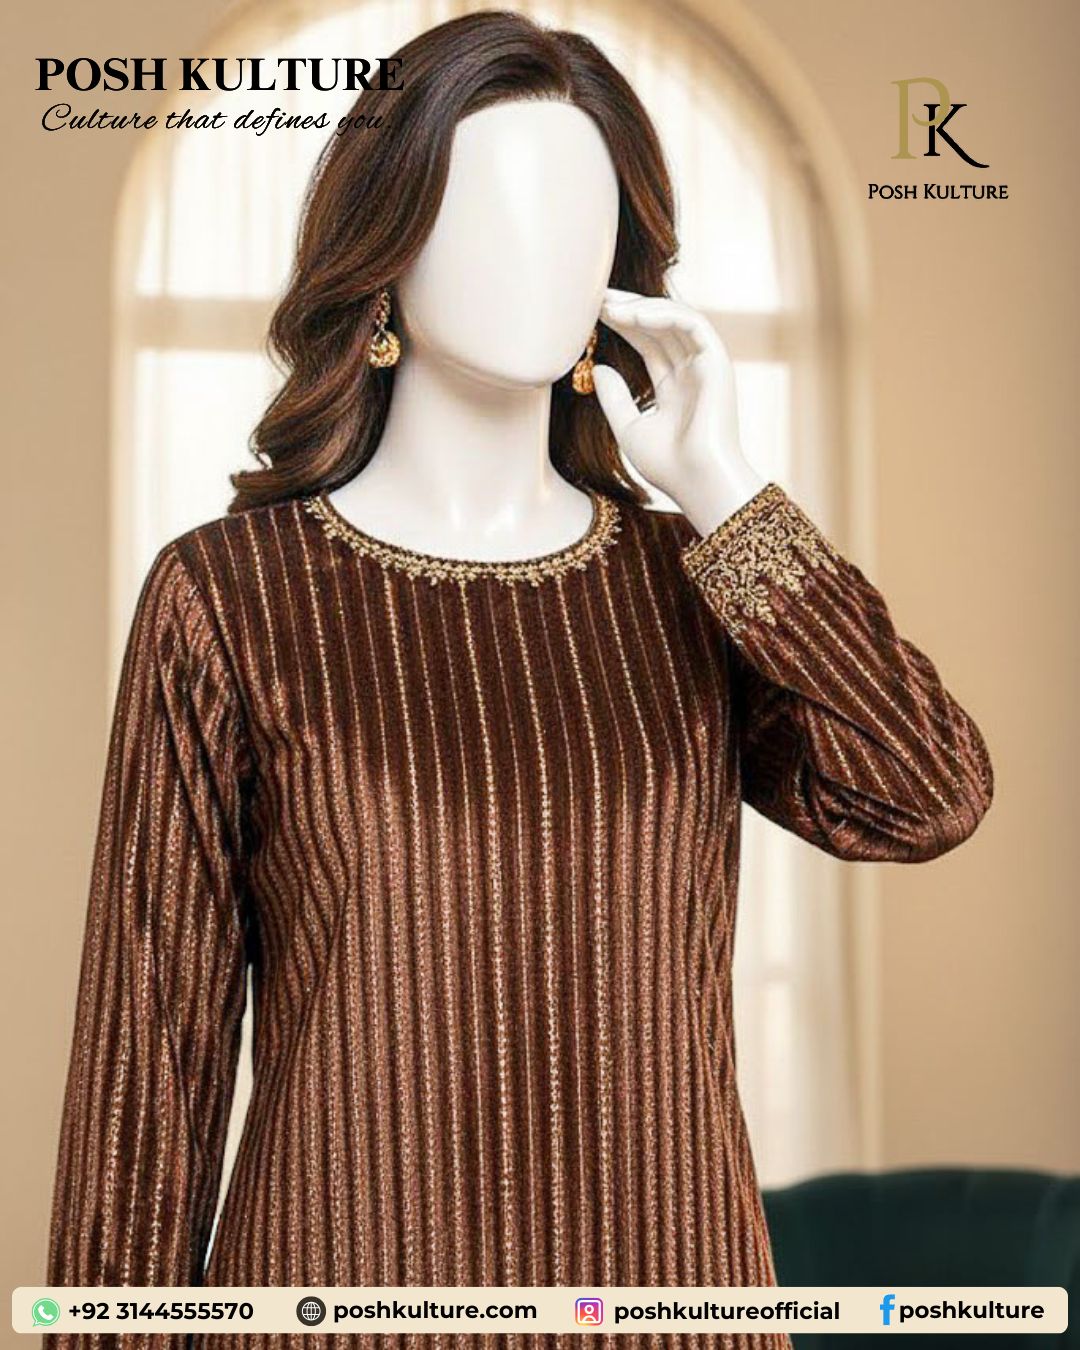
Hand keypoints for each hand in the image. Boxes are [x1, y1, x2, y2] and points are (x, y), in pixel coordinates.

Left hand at [593, 287, 766, 532]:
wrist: (699, 483)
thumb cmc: (669, 466)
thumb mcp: (629, 429)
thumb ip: (615, 398)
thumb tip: (596, 368)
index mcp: (674, 387)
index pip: (648, 343)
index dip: (623, 326)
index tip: (593, 315)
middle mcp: (692, 372)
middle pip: (660, 326)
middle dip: (629, 308)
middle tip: (596, 297)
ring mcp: (706, 365)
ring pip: (676, 319)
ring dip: (642, 307)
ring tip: (610, 306)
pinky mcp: (716, 362)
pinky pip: (692, 324)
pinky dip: (663, 315)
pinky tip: (633, 316)